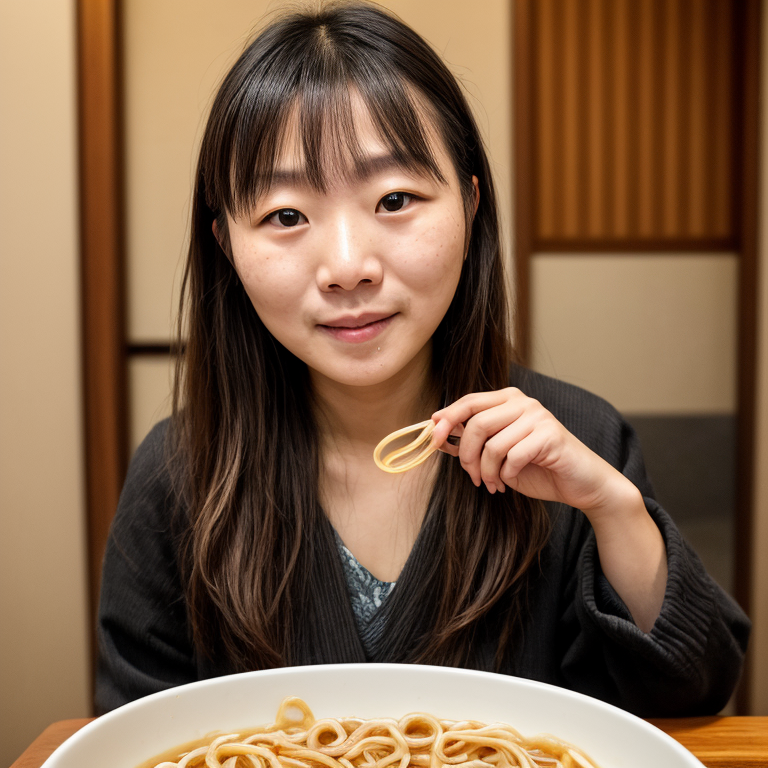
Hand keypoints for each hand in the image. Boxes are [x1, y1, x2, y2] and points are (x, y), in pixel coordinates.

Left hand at [430, 387, 629, 516]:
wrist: (581, 484)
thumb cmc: (538, 467)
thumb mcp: (498, 453)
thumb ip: (472, 440)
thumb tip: (437, 432)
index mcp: (509, 400)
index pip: (469, 401)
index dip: (448, 418)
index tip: (433, 438)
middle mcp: (523, 403)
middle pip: (476, 423)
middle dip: (466, 455)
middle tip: (471, 476)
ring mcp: (538, 417)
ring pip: (492, 444)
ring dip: (486, 471)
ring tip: (492, 484)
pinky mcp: (550, 436)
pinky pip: (512, 457)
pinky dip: (505, 475)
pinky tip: (509, 481)